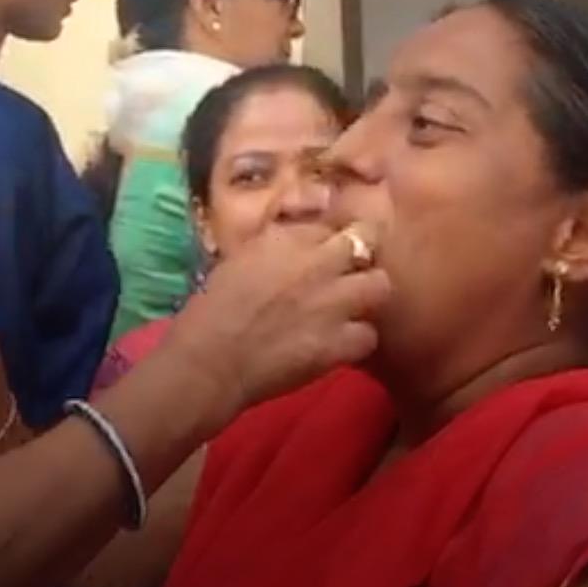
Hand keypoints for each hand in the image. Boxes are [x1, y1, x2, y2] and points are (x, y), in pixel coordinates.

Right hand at [163, 221, 390, 414]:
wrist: (207, 362)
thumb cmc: (208, 313)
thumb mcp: (235, 262)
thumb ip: (271, 249)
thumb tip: (292, 248)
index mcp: (283, 240)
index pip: (327, 224)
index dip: (329, 239)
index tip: (325, 250)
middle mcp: (315, 264)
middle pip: (367, 239)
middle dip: (363, 251)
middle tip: (350, 270)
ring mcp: (332, 303)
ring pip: (380, 284)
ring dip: (367, 294)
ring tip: (351, 307)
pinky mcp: (339, 343)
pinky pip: (369, 335)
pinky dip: (356, 340)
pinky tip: (339, 344)